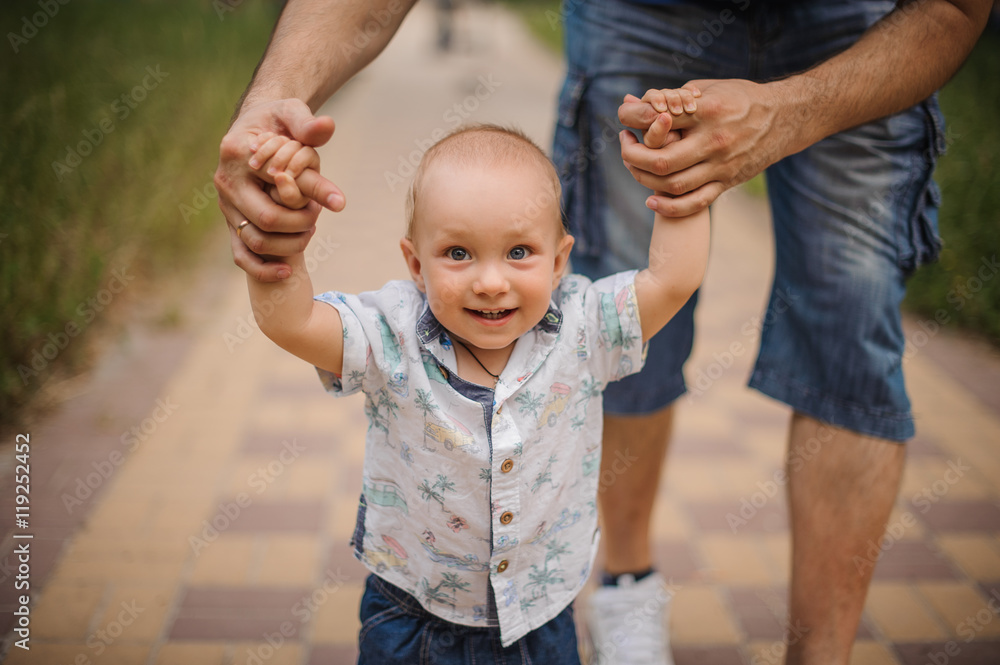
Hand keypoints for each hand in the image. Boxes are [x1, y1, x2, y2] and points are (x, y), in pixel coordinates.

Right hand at [216, 98, 344, 281]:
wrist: (254, 130)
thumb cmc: (276, 122)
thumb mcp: (291, 114)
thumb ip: (307, 124)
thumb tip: (327, 127)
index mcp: (237, 153)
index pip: (278, 181)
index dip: (311, 192)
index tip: (340, 201)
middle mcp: (226, 182)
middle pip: (266, 219)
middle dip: (301, 222)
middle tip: (320, 213)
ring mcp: (226, 206)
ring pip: (256, 241)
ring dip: (289, 244)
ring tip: (312, 230)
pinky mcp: (231, 223)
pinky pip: (241, 255)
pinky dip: (262, 268)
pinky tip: (288, 271)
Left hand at [619, 79, 789, 216]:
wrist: (785, 117)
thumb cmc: (740, 98)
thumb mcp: (708, 89)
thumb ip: (671, 98)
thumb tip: (633, 103)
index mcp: (707, 110)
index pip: (658, 118)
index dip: (633, 120)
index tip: (624, 120)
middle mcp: (715, 140)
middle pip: (662, 160)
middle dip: (633, 157)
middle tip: (625, 147)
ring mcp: (722, 165)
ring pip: (674, 184)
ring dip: (645, 180)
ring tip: (635, 167)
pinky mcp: (727, 182)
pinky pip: (695, 202)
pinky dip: (669, 207)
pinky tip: (651, 201)